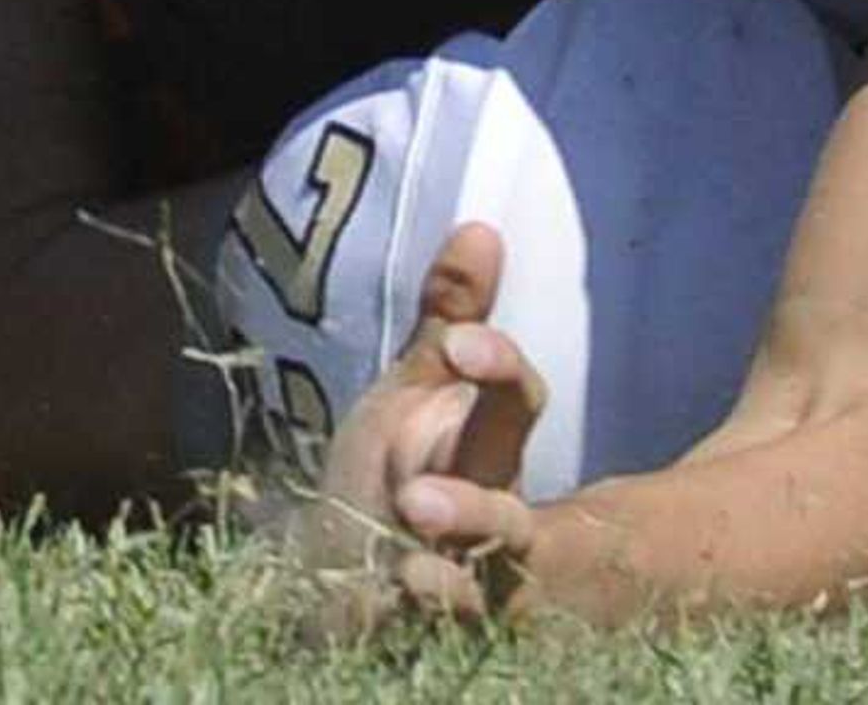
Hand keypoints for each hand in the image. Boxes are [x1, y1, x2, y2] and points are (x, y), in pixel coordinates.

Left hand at [303, 224, 546, 629]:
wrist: (350, 591)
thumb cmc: (389, 479)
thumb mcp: (414, 392)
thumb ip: (447, 317)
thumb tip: (480, 225)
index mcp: (483, 451)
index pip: (517, 407)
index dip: (500, 371)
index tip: (462, 345)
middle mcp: (489, 524)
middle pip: (506, 518)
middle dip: (474, 509)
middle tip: (416, 498)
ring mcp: (468, 591)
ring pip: (479, 599)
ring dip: (444, 587)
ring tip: (405, 568)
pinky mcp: (436, 641)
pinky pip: (441, 642)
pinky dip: (417, 626)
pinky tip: (391, 607)